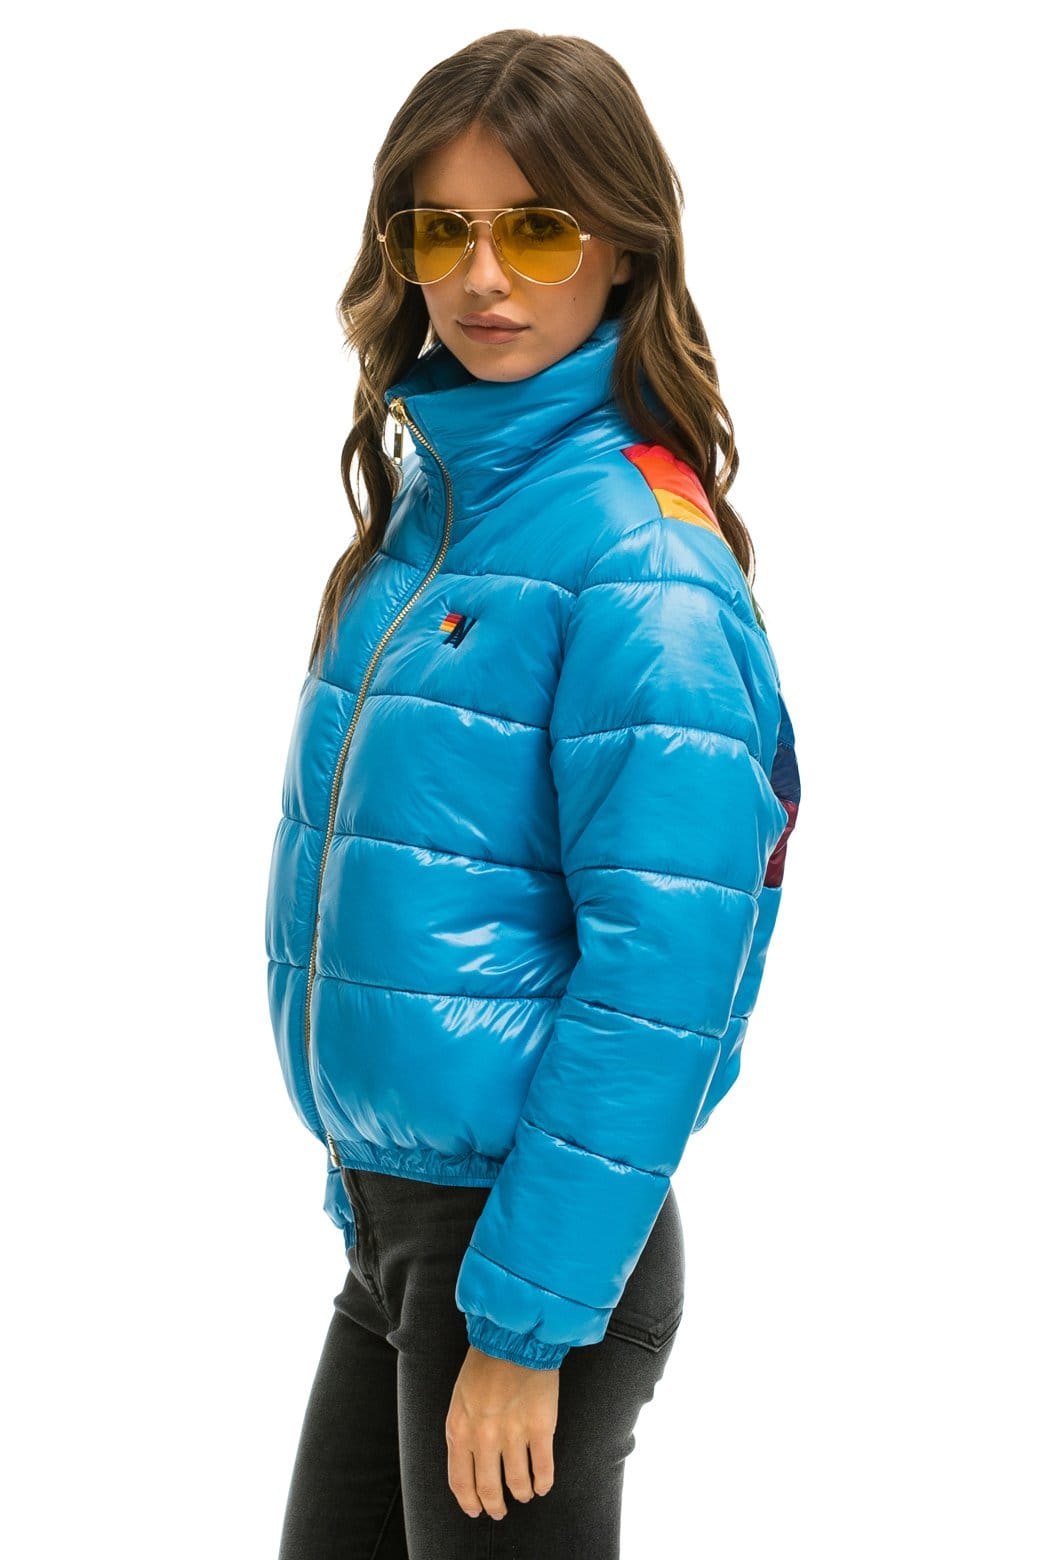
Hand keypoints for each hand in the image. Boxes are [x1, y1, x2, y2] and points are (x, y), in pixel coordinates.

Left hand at [445, 1344, 558, 1519]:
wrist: (514, 1336)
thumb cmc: (485, 1364)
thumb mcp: (460, 1399)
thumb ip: (463, 1432)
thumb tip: (471, 1464)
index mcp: (459, 1429)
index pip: (460, 1481)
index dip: (469, 1502)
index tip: (476, 1510)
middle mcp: (484, 1437)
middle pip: (489, 1490)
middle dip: (495, 1506)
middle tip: (500, 1511)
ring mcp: (513, 1434)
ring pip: (517, 1484)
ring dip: (521, 1494)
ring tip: (525, 1494)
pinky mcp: (541, 1428)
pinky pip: (543, 1469)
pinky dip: (544, 1483)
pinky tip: (543, 1485)